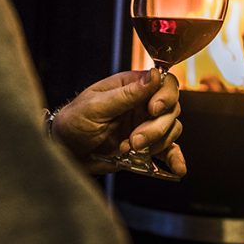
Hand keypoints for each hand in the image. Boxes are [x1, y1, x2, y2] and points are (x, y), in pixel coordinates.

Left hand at [50, 69, 185, 176]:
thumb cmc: (73, 122)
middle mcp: (142, 104)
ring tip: (130, 150)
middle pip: (171, 109)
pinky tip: (178, 169)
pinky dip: (175, 159)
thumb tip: (154, 75)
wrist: (65, 152)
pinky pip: (168, 151)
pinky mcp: (146, 147)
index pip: (164, 83)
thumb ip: (127, 94)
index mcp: (131, 87)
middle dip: (156, 127)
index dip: (165, 96)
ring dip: (157, 143)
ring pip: (172, 129)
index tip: (153, 109)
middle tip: (134, 140)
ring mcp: (145, 126)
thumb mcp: (96, 106)